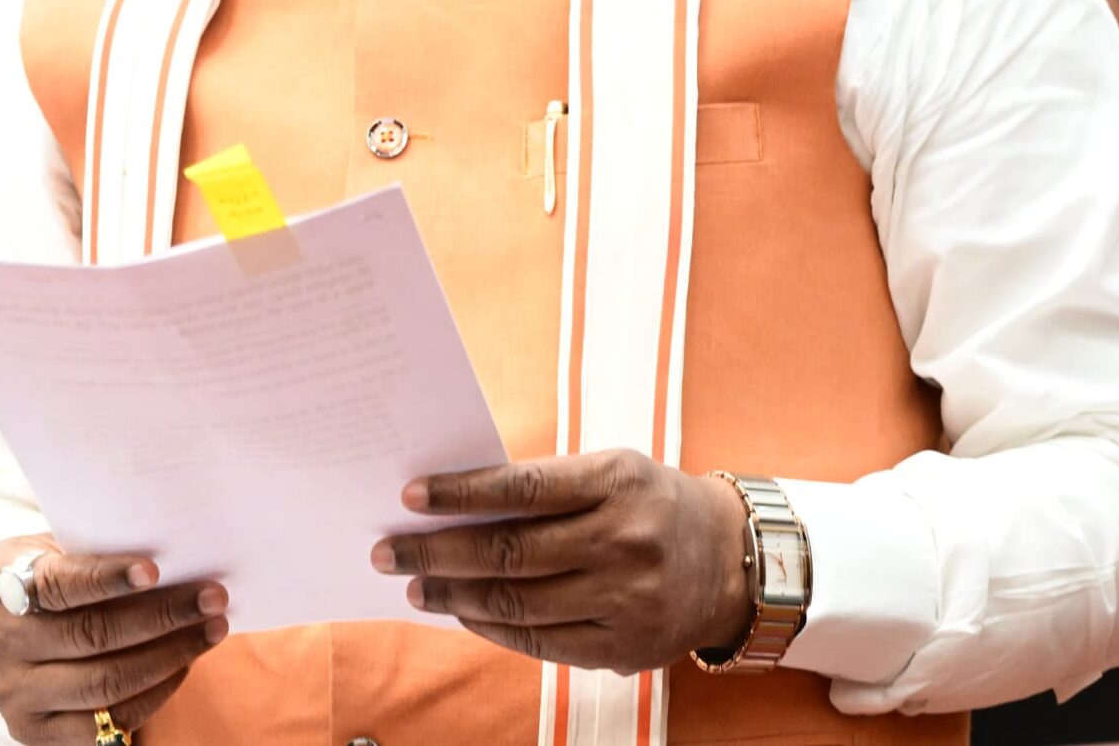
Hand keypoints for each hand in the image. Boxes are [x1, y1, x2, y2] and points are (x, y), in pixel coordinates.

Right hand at [0, 535, 228, 742]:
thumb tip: (177, 549)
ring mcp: (13, 692)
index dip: (106, 577)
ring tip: (211, 629)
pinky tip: (183, 665)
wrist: (14, 628)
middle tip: (212, 598)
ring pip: (104, 683)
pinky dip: (154, 693)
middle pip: (90, 635)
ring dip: (170, 657)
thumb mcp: (55, 547)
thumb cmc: (53, 572)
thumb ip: (95, 548)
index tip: (155, 570)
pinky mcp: (34, 730)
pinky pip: (107, 721)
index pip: (57, 583)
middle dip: (161, 616)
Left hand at [370, 449, 754, 675]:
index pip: (523, 487)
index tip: (410, 496)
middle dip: (438, 552)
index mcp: (617, 481)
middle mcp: (625, 540)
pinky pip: (541, 642)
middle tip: (389, 551)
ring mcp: (627, 599)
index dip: (462, 493)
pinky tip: (464, 612)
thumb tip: (455, 508)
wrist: (729, 560)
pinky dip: (492, 628)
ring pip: (518, 603)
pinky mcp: (625, 648)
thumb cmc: (648, 503)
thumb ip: (545, 487)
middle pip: (510, 552)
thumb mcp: (610, 471)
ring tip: (417, 585)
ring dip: (455, 595)